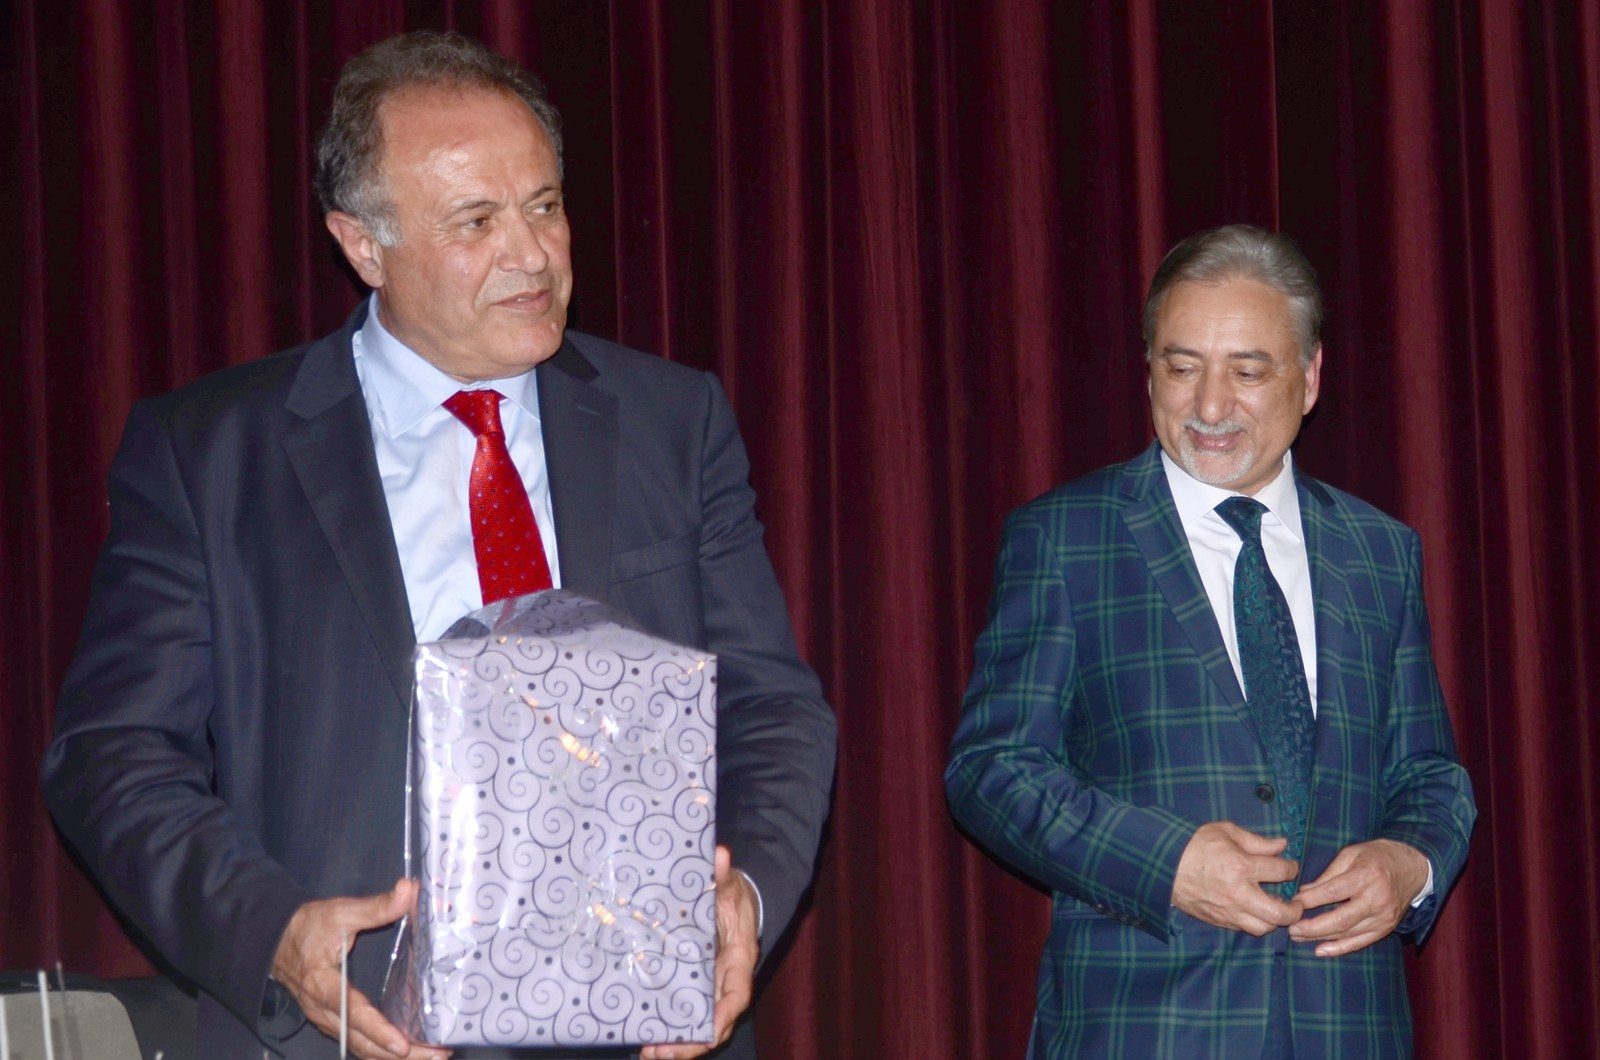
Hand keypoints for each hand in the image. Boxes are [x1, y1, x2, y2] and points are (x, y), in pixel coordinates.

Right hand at [270, 878, 450, 1059]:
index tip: (402, 1045)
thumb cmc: (308, 927)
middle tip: (437, 1055)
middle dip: (399, 1054)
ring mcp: (327, 1020)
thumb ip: (375, 906)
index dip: (378, 1030)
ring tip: (433, 1057)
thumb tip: (408, 890)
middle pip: (362, 1041)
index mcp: (322, 984)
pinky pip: (359, 1044)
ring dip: (395, 1057)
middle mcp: (323, 1010)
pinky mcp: (334, 1022)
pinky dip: (382, 1052)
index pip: (352, 1012)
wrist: (275, 942)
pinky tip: (410, 1052)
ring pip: (361, 1048)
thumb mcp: (339, 912)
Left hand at [641, 845, 759, 1059]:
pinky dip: (667, 1026)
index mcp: (738, 960)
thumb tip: (720, 855)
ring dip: (676, 1043)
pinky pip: (682, 1011)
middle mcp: (724, 981)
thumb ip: (722, 874)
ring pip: (697, 1024)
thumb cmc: (731, 893)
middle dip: (691, 1043)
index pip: (736, 995)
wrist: (727, 896)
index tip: (706, 1032)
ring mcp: (706, 986)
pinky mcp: (689, 985)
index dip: (723, 1016)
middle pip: (714, 1022)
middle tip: (660, 1052)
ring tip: (649, 1052)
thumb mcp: (728, 883)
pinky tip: (644, 1033)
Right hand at [1171, 821, 1303, 935]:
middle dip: (1295, 910)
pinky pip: (1243, 927)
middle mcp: (1238, 893)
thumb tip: (1282, 845)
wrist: (1162, 863)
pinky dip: (1254, 921)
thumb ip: (1257, 841)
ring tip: (1276, 909)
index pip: (1281, 872)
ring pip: (1263, 927)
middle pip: (1279, 913)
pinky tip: (1255, 910)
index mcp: (1241, 866)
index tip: (1290, 866)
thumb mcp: (1226, 831)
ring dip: (1274, 920)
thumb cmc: (1194, 843)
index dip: (1291, 868)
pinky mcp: (1217, 920)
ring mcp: (1227, 910)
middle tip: (1297, 903)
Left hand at [1289, 839, 1428, 956]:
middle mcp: (1377, 899)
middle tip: (1291, 928)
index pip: (1334, 891)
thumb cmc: (1377, 856)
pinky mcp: (1386, 928)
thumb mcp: (1351, 854)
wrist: (1412, 868)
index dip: (1311, 899)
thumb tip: (1304, 892)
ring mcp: (1383, 917)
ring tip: (1297, 936)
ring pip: (1348, 933)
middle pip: (1341, 919)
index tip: (1293, 903)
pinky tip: (1320, 950)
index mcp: (1366, 876)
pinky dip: (1339, 948)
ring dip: (1320, 938)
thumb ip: (1328, 874)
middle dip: (1313, 926)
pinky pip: (1360, 942)